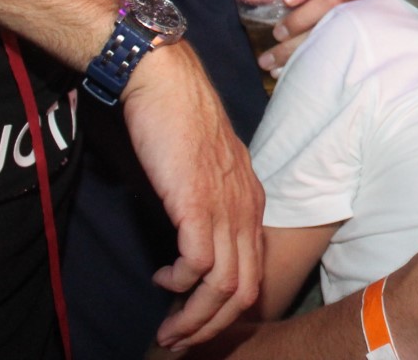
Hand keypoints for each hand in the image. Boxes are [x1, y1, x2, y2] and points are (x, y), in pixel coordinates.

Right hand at [122, 45, 264, 348]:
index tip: (198, 319)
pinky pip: (198, 265)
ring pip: (225, 286)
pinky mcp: (196, 204)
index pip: (255, 269)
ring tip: (169, 329)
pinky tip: (162, 279)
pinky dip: (180, 284)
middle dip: (212, 325)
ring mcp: (225, 207)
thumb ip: (209, 202)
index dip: (227, 306)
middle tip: (180, 340)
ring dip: (194, 317)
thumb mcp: (206, 168)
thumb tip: (192, 238)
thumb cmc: (180, 121)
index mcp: (251, 201)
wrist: (166, 83)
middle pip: (246, 288)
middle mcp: (246, 208)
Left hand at [230, 0, 360, 72]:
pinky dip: (305, 64)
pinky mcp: (354, 43)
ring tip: (270, 61)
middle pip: (331, 0)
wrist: (339, 34)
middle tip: (277, 33)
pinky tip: (284, 72)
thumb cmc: (308, 9)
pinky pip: (334, 54)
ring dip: (298, 47)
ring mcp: (353, 19)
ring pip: (332, 29)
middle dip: (301, 18)